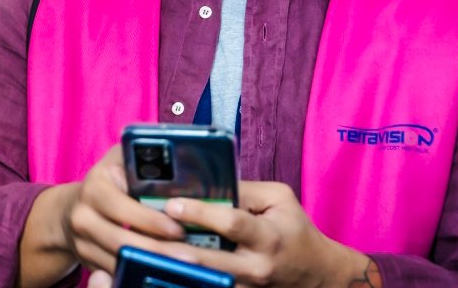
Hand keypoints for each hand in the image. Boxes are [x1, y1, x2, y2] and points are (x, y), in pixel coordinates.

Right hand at [55, 145, 190, 273]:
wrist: (69, 209)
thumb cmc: (108, 181)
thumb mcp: (120, 162)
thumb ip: (143, 160)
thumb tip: (183, 163)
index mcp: (93, 188)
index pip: (123, 208)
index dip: (151, 221)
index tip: (179, 229)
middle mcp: (82, 216)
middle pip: (122, 241)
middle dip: (158, 249)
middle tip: (189, 255)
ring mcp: (81, 243)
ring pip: (119, 261)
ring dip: (150, 265)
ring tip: (180, 266)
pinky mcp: (87, 262)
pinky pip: (115, 273)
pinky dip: (138, 272)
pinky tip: (159, 271)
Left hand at [156, 181, 380, 287]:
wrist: (318, 275)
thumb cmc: (295, 229)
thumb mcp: (279, 200)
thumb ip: (244, 190)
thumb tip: (204, 180)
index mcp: (268, 236)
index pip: (232, 223)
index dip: (200, 213)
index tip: (172, 203)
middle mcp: (256, 267)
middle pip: (207, 260)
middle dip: (172, 247)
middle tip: (140, 232)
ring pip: (202, 280)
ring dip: (170, 267)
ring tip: (139, 252)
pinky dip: (180, 279)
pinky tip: (155, 268)